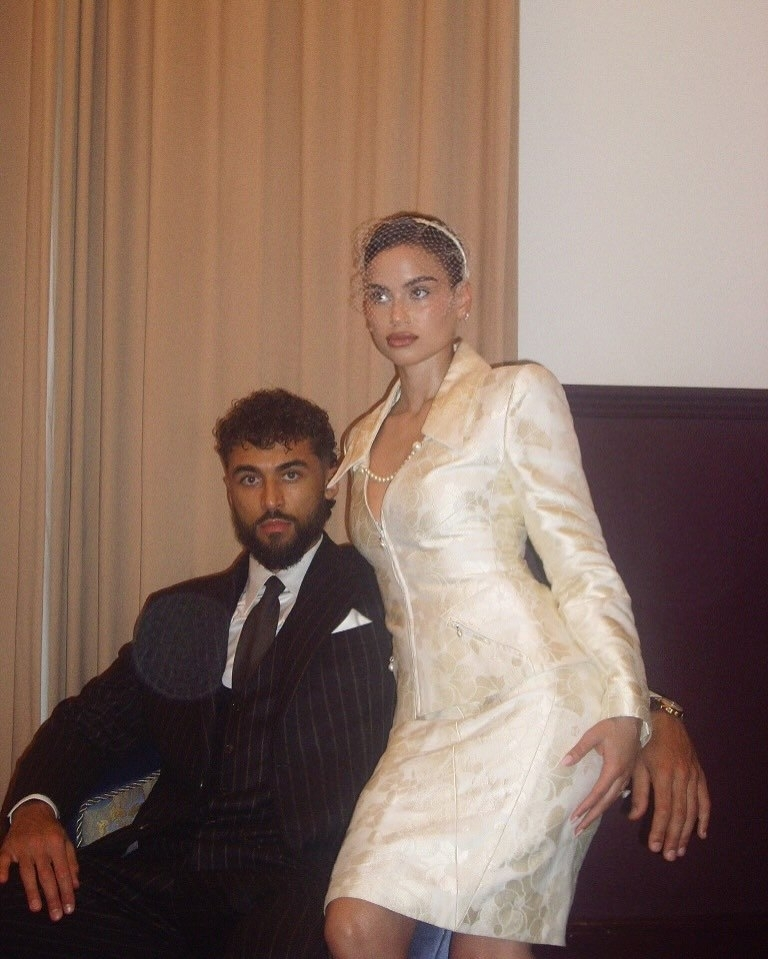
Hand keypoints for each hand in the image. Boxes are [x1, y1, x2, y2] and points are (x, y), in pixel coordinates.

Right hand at [0, 799, 79, 919]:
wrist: (32, 810)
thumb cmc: (51, 829)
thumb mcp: (65, 841)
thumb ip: (71, 862)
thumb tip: (75, 885)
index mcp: (56, 844)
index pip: (63, 872)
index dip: (66, 891)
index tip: (69, 909)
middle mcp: (40, 846)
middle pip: (47, 875)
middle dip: (52, 897)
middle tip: (56, 916)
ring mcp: (22, 847)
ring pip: (28, 872)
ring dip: (32, 891)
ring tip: (36, 908)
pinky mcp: (7, 847)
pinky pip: (3, 860)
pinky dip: (2, 870)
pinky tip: (3, 881)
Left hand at [562, 716, 640, 835]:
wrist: (635, 718)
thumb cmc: (613, 724)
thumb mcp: (593, 734)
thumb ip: (579, 749)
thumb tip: (563, 763)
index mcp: (614, 768)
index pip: (598, 792)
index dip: (586, 806)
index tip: (575, 817)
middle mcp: (622, 776)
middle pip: (606, 802)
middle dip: (591, 817)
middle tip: (577, 831)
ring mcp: (627, 775)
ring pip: (612, 800)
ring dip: (599, 813)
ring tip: (586, 824)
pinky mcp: (629, 773)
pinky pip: (617, 793)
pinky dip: (607, 803)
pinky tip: (600, 808)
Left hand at [627, 710, 709, 859]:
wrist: (662, 717)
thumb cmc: (642, 740)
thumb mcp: (634, 762)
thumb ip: (636, 791)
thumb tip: (633, 818)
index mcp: (662, 773)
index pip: (663, 809)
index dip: (660, 829)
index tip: (655, 847)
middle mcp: (681, 776)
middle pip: (679, 814)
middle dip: (674, 837)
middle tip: (669, 856)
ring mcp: (692, 775)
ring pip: (692, 810)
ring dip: (687, 832)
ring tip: (681, 850)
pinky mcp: (699, 773)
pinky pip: (704, 798)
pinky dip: (704, 817)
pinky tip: (701, 833)